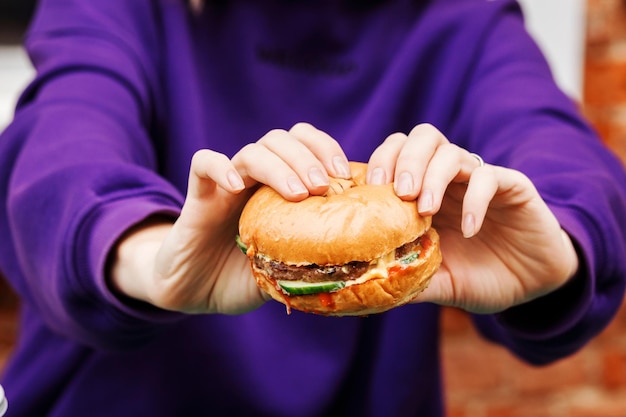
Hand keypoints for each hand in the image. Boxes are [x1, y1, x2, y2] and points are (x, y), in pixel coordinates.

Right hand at [110, 123, 350, 313]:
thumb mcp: (282, 272)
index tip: (344, 175)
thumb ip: (307, 264)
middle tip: (322, 186)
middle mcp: (254, 181)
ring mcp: (225, 186)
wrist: (193, 291)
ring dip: (277, 166)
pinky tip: (236, 187)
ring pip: (251, 151)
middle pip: (280, 140)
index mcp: (278, 190)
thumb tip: (350, 269)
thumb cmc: (240, 278)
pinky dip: (220, 167)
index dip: (325, 149)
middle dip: (306, 156)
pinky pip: (202, 163)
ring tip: (296, 193)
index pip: (304, 145)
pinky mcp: (197, 197)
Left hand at [367, 123, 578, 312]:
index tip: (369, 192)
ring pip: (450, 152)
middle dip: (404, 160)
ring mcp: (478, 180)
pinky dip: (474, 200)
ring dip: (433, 176)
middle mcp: (450, 179)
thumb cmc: (481, 278)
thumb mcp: (441, 283)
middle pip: (421, 138)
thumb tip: (371, 291)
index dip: (379, 163)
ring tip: (426, 211)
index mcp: (424, 192)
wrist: (534, 284)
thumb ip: (411, 280)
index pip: (396, 155)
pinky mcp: (512, 186)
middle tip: (399, 193)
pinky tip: (469, 230)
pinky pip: (488, 178)